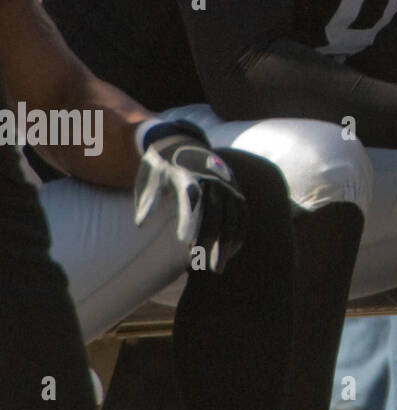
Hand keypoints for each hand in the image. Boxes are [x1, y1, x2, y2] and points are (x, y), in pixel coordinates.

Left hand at [133, 120, 246, 273]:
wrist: (182, 141)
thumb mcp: (149, 176)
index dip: (190, 219)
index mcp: (189, 173)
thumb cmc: (161, 165)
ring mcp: (227, 184)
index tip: (184, 242)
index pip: (192, 198)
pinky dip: (238, 234)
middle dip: (211, 240)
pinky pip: (242, 214)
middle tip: (203, 267)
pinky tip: (230, 253)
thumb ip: (147, 199)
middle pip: (216, 212)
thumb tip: (142, 224)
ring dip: (227, 243)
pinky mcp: (235, 190)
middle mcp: (213, 179)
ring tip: (216, 268)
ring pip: (232, 216)